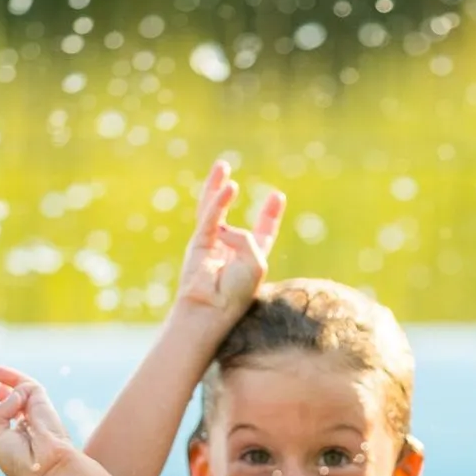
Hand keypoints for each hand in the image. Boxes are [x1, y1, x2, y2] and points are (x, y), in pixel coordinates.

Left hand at [0, 366, 76, 475]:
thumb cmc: (19, 459)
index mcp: (2, 445)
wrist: (47, 463)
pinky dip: (14, 380)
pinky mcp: (42, 404)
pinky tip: (1, 380)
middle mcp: (18, 430)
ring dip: (7, 380)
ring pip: (18, 394)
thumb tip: (10, 392)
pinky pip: (26, 386)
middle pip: (3, 409)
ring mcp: (32, 417)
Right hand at [177, 159, 282, 316]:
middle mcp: (231, 251)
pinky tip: (229, 187)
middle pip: (232, 215)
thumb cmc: (236, 293)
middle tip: (233, 172)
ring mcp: (212, 246)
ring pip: (214, 210)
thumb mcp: (256, 263)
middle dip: (231, 195)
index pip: (263, 232)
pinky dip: (220, 203)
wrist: (210, 310)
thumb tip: (224, 228)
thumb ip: (247, 238)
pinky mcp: (198, 244)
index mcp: (251, 260)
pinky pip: (211, 218)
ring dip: (217, 188)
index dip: (269, 214)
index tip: (276, 196)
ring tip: (222, 166)